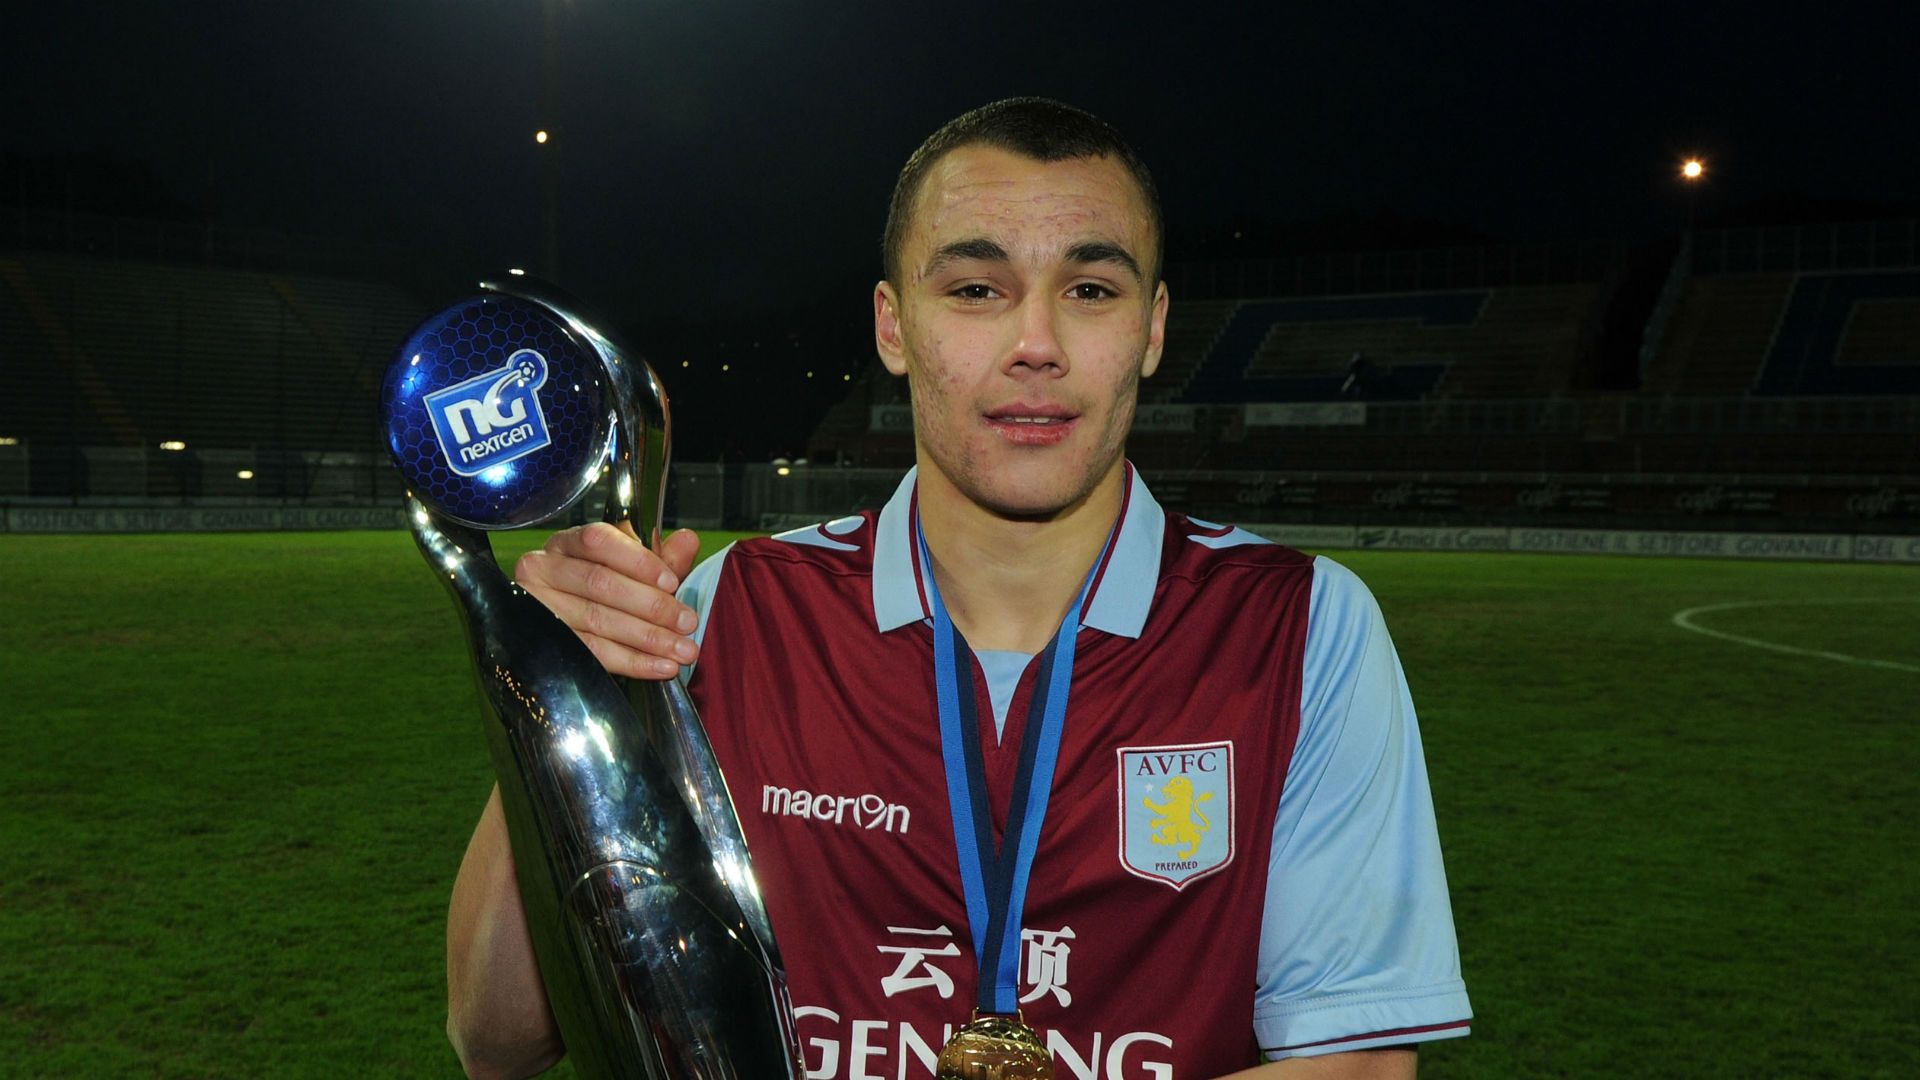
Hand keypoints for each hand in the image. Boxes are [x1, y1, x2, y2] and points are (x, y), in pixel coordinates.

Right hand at [513, 523, 702, 678]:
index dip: (638, 562)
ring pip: (597, 620)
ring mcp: (539, 606)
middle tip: (687, 623)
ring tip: (683, 650)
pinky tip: (661, 667)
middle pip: (600, 583)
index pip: (599, 541)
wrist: (559, 631)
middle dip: (651, 606)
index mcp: (568, 542)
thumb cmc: (606, 589)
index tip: (672, 583)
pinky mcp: (544, 643)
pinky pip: (592, 653)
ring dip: (648, 638)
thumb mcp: (635, 570)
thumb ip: (662, 558)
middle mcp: (545, 568)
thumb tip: (688, 540)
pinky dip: (633, 661)